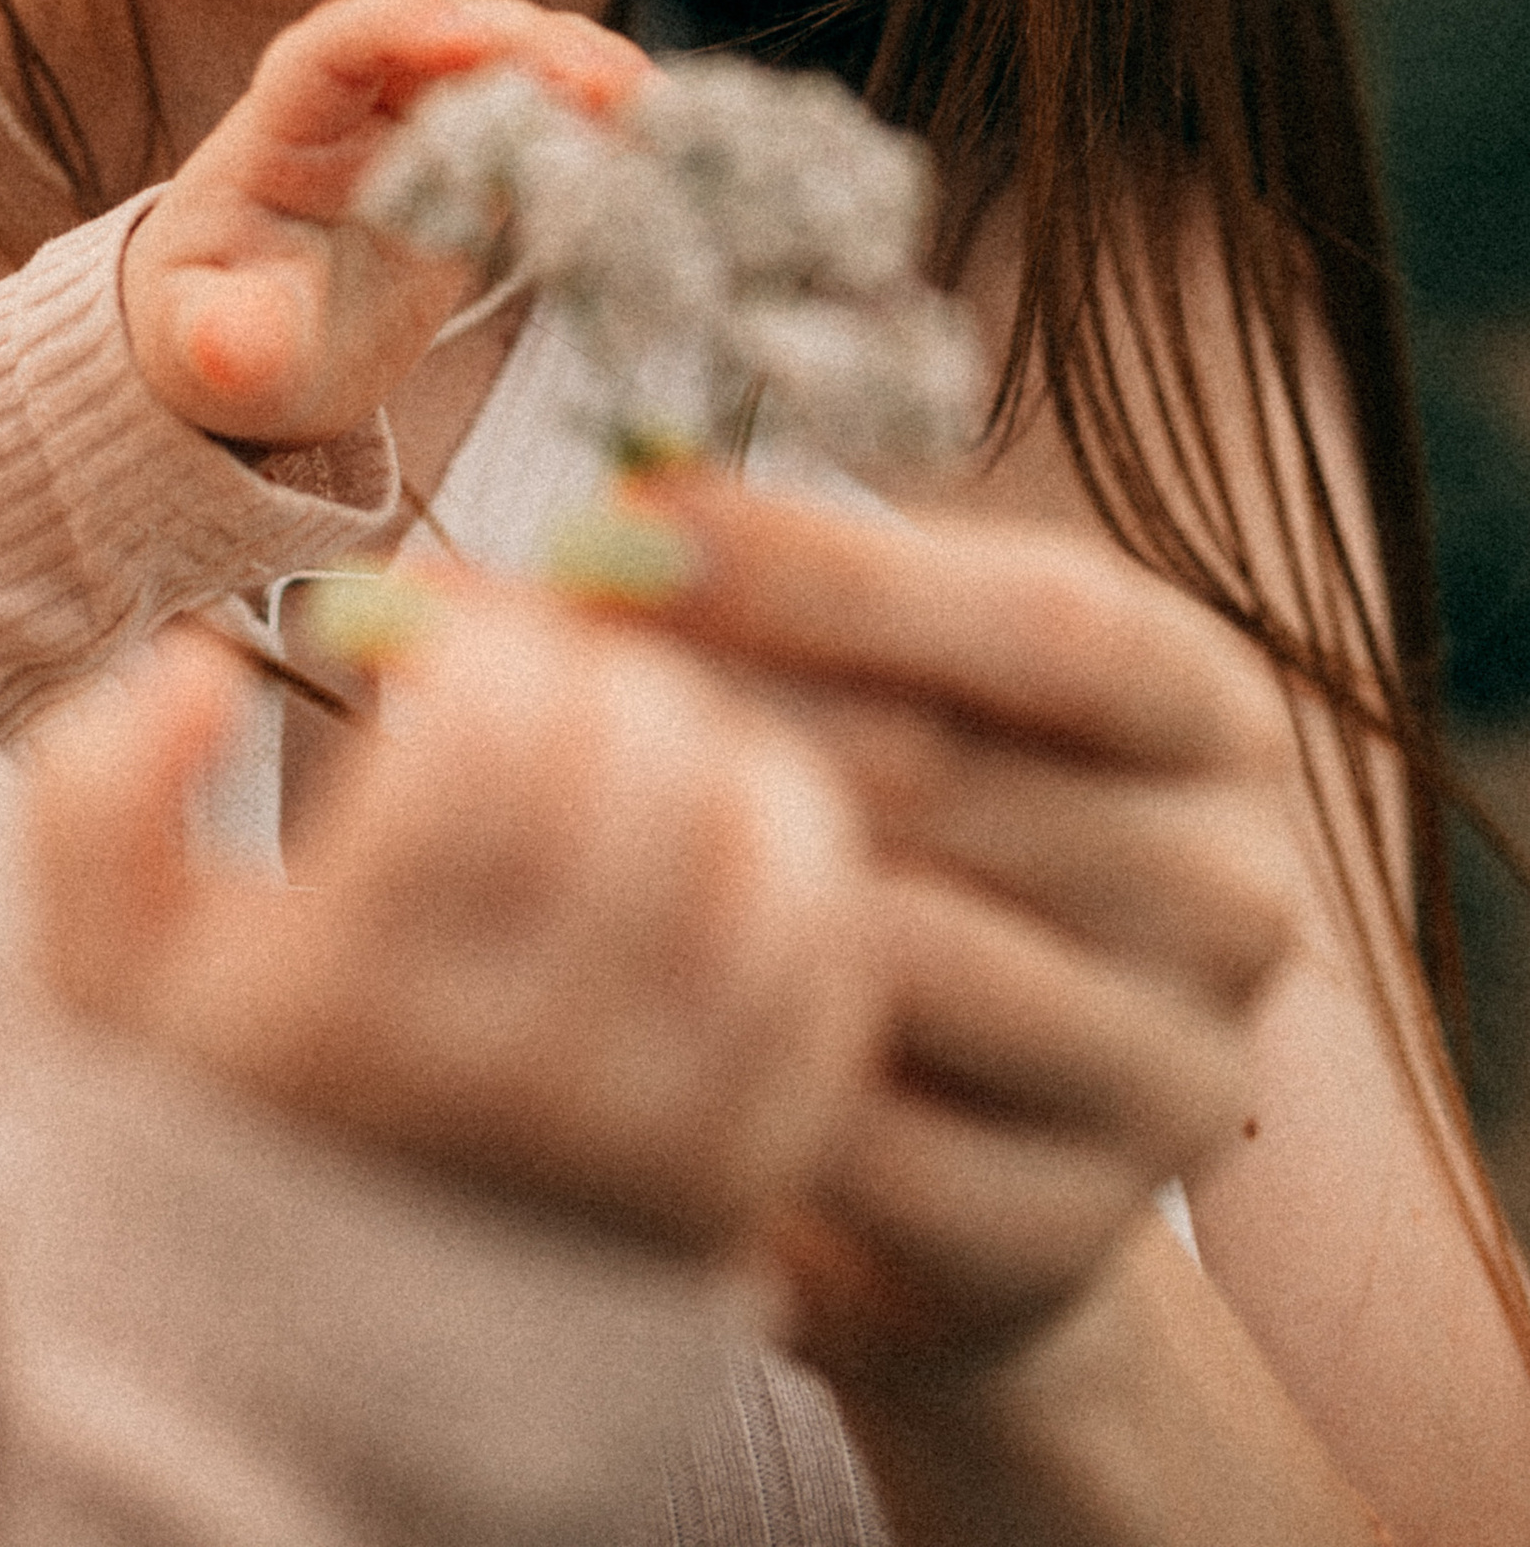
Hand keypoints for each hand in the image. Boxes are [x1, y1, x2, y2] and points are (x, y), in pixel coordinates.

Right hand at [23, 585, 876, 1253]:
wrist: (303, 1382)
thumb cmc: (205, 1121)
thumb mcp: (92, 972)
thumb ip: (95, 793)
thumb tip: (206, 666)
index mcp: (338, 1000)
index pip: (483, 738)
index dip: (479, 637)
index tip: (441, 633)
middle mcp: (506, 1073)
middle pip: (632, 770)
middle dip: (592, 665)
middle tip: (545, 664)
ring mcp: (643, 1135)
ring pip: (755, 850)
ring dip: (706, 739)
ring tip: (632, 732)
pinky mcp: (740, 1179)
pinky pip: (824, 966)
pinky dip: (795, 862)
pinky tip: (716, 830)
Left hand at [120, 0, 646, 445]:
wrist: (255, 353)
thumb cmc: (217, 336)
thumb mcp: (208, 350)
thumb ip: (224, 343)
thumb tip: (230, 348)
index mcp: (280, 127)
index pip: (337, 44)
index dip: (405, 29)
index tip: (477, 39)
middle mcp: (356, 103)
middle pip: (442, 36)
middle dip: (524, 43)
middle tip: (609, 82)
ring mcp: (422, 123)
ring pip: (505, 61)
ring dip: (578, 69)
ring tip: (655, 104)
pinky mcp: (476, 160)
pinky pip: (541, 114)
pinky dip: (600, 117)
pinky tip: (661, 137)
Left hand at [617, 472, 1299, 1399]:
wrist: (954, 1152)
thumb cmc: (901, 846)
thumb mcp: (884, 687)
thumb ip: (775, 597)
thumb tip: (597, 529)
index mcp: (1213, 719)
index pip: (1052, 620)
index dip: (832, 567)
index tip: (633, 518)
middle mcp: (1232, 898)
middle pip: (947, 771)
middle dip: (710, 701)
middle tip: (523, 659)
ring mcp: (1165, 1081)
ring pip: (900, 950)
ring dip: (697, 876)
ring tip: (545, 815)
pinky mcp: (1060, 1237)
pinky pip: (857, 1130)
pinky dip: (720, 1052)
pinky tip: (611, 993)